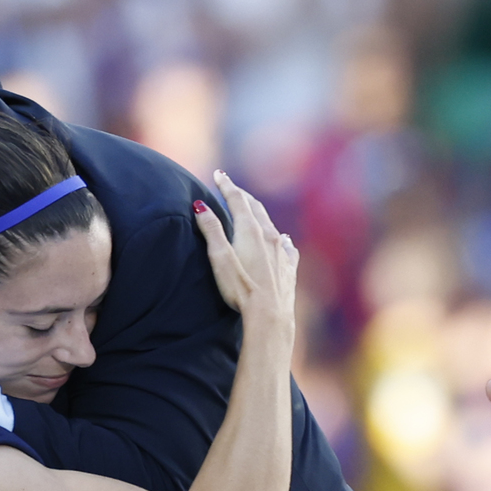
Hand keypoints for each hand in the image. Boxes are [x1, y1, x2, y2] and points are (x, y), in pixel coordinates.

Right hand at [192, 173, 297, 330]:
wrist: (270, 316)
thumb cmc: (241, 289)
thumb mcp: (220, 258)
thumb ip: (211, 230)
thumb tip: (200, 205)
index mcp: (251, 231)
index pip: (237, 199)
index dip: (227, 185)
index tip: (219, 174)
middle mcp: (270, 236)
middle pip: (255, 208)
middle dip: (241, 195)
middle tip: (230, 187)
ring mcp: (283, 252)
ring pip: (271, 224)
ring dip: (258, 214)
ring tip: (251, 209)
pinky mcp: (290, 268)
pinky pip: (286, 246)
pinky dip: (280, 237)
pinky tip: (283, 239)